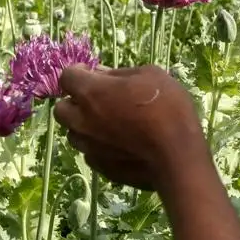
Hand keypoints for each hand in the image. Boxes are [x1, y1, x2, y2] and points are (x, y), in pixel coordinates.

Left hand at [55, 65, 207, 192]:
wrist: (178, 155)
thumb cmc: (167, 108)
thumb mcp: (150, 76)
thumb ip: (120, 73)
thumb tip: (102, 74)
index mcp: (91, 93)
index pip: (67, 77)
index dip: (79, 73)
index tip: (93, 73)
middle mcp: (81, 120)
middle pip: (61, 109)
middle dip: (74, 102)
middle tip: (97, 101)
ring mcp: (89, 147)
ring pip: (74, 134)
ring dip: (84, 126)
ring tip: (109, 124)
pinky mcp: (100, 167)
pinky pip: (90, 153)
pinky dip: (98, 146)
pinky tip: (119, 144)